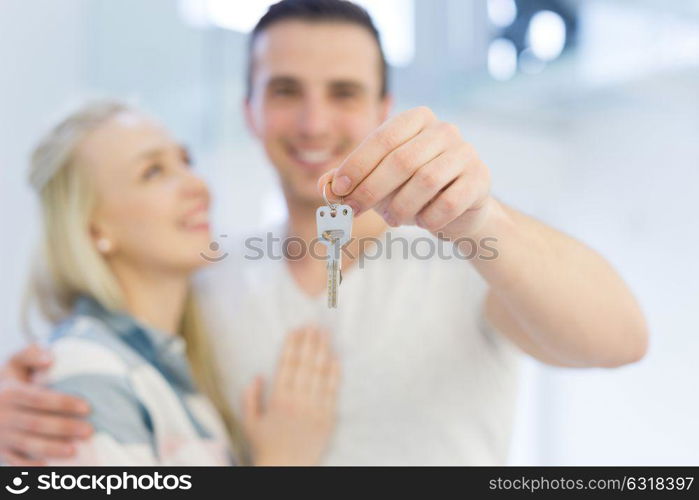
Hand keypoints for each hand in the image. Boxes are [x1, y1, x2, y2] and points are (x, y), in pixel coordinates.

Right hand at [0, 344, 91, 464]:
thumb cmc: (8, 381)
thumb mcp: (14, 363)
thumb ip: (31, 354)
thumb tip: (50, 359)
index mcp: (9, 392)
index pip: (39, 398)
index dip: (63, 403)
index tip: (87, 407)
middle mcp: (2, 414)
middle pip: (36, 423)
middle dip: (64, 428)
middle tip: (89, 430)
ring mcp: (0, 435)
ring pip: (26, 444)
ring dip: (51, 448)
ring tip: (75, 450)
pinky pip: (14, 461)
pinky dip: (30, 467)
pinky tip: (49, 468)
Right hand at [242, 327, 339, 465]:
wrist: (287, 470)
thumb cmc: (266, 447)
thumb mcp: (249, 423)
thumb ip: (250, 397)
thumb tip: (257, 375)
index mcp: (277, 399)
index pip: (286, 365)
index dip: (292, 345)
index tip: (296, 329)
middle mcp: (296, 401)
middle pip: (304, 364)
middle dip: (309, 342)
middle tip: (315, 324)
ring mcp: (314, 409)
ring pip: (319, 374)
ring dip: (323, 351)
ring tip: (326, 334)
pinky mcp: (328, 418)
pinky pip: (333, 391)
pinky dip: (335, 373)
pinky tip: (337, 358)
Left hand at [318, 106, 492, 240]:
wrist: (458, 210)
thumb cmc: (412, 190)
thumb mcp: (377, 181)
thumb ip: (351, 180)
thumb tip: (325, 185)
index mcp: (416, 120)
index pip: (382, 138)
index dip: (357, 165)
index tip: (339, 190)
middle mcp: (444, 130)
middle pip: (401, 160)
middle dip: (372, 190)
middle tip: (355, 212)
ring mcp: (466, 153)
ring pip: (426, 181)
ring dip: (401, 207)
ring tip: (393, 219)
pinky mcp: (480, 179)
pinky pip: (449, 202)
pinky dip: (429, 218)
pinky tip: (423, 221)